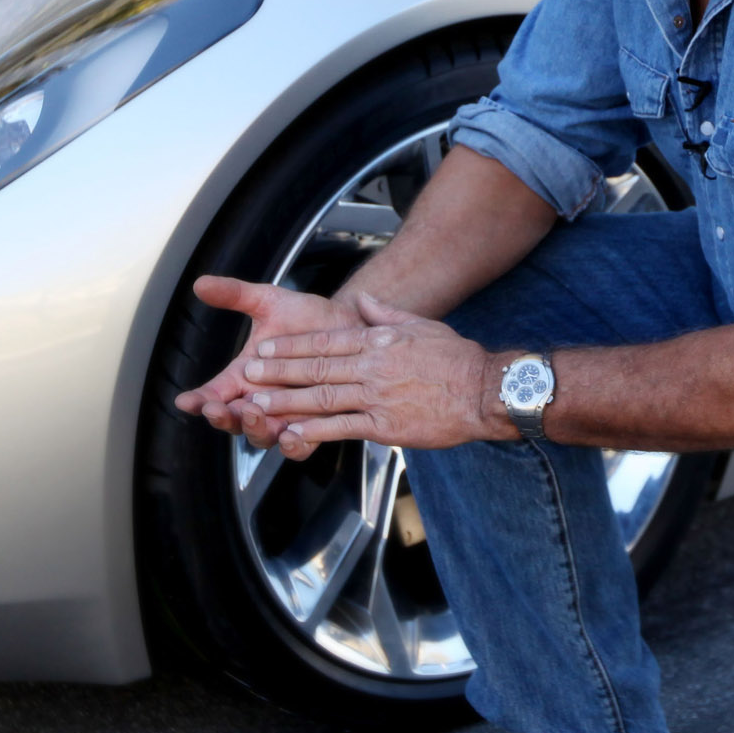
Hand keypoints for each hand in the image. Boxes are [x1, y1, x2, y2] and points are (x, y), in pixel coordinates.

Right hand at [174, 276, 362, 445]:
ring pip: (263, 437)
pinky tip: (290, 436)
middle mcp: (262, 401)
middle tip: (218, 408)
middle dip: (224, 417)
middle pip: (235, 421)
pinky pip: (301, 446)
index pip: (214, 394)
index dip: (198, 400)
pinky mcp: (316, 424)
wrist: (349, 324)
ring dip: (255, 429)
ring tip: (253, 413)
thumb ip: (236, 294)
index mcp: (244, 378)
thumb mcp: (269, 301)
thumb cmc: (306, 317)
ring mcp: (288, 415)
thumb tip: (201, 283)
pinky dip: (293, 445)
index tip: (186, 400)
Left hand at [220, 291, 503, 460]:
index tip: (266, 350)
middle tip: (248, 374)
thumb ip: (385, 313)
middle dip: (278, 372)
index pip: (325, 341)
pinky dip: (316, 431)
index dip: (291, 347)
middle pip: (317, 367)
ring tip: (257, 404)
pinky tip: (293, 433)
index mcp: (378, 341)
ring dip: (287, 401)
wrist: (485, 390)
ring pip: (323, 397)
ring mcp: (378, 397)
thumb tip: (363, 299)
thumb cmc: (456, 359)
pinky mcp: (386, 427)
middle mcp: (373, 366)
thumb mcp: (420, 325)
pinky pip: (344, 428)